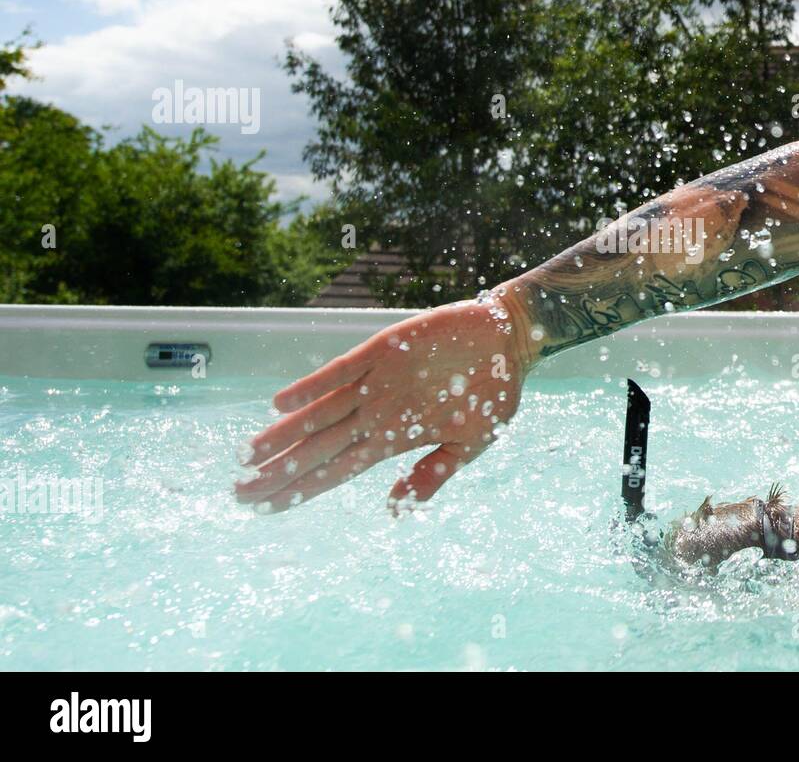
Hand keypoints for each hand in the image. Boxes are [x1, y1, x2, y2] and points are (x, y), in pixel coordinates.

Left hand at [235, 296, 531, 512]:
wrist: (508, 340)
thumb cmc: (494, 392)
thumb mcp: (471, 444)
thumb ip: (432, 474)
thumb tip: (393, 508)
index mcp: (394, 438)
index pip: (336, 470)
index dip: (300, 490)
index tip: (266, 510)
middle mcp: (376, 413)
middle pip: (316, 448)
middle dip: (278, 471)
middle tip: (237, 493)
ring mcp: (375, 382)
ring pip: (318, 413)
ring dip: (282, 435)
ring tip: (246, 455)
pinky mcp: (382, 350)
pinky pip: (340, 371)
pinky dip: (312, 387)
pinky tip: (282, 403)